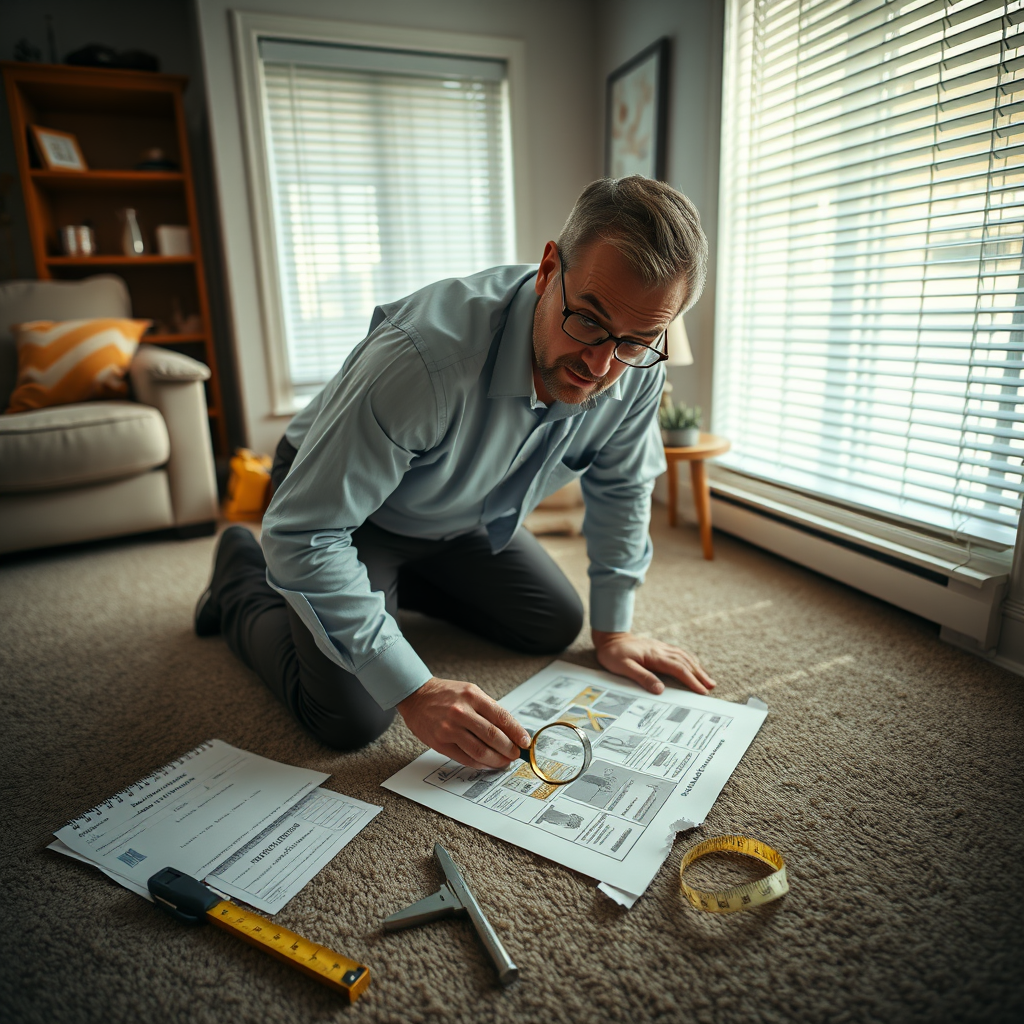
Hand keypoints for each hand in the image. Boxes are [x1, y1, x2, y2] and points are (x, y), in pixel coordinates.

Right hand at [397, 677, 530, 769]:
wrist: (416, 696)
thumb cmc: (446, 694)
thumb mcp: (470, 692)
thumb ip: (489, 709)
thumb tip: (511, 731)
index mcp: (472, 696)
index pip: (502, 717)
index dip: (517, 732)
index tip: (525, 742)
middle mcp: (461, 712)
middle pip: (493, 736)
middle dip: (509, 749)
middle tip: (515, 755)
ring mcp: (449, 728)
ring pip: (480, 751)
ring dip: (496, 760)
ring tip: (504, 762)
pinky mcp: (440, 743)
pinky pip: (465, 758)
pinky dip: (480, 764)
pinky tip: (487, 763)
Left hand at [592, 630, 715, 695]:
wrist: (609, 637)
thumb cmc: (613, 654)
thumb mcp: (623, 668)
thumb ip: (642, 677)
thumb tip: (660, 690)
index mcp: (654, 655)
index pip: (678, 668)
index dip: (691, 680)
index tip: (701, 690)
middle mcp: (660, 650)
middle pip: (685, 662)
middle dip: (699, 675)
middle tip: (711, 687)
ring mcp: (660, 647)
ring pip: (684, 656)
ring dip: (697, 667)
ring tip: (707, 679)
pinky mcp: (658, 647)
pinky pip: (679, 653)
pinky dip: (689, 660)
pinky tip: (693, 665)